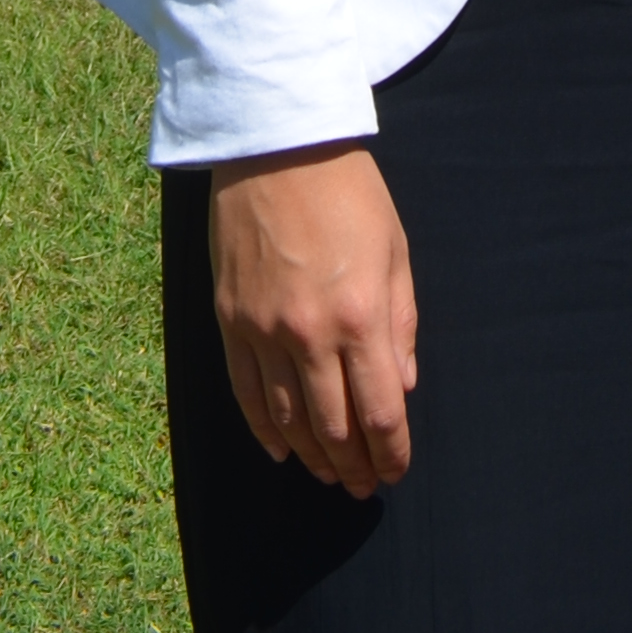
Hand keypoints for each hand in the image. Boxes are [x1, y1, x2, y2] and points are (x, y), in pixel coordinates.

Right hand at [207, 144, 417, 494]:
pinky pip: (245, 395)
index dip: (391, 451)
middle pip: (333, 427)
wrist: (278, 147)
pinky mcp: (230, 323)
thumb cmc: (349, 191)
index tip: (397, 470)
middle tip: (365, 486)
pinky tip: (280, 451)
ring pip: (287, 422)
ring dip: (312, 457)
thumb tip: (401, 388)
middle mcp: (310, 334)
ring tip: (330, 476)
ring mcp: (263, 332)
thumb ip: (401, 324)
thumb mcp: (395, 250)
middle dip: (354, 465)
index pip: (379, 411)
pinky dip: (263, 431)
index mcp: (361, 315)